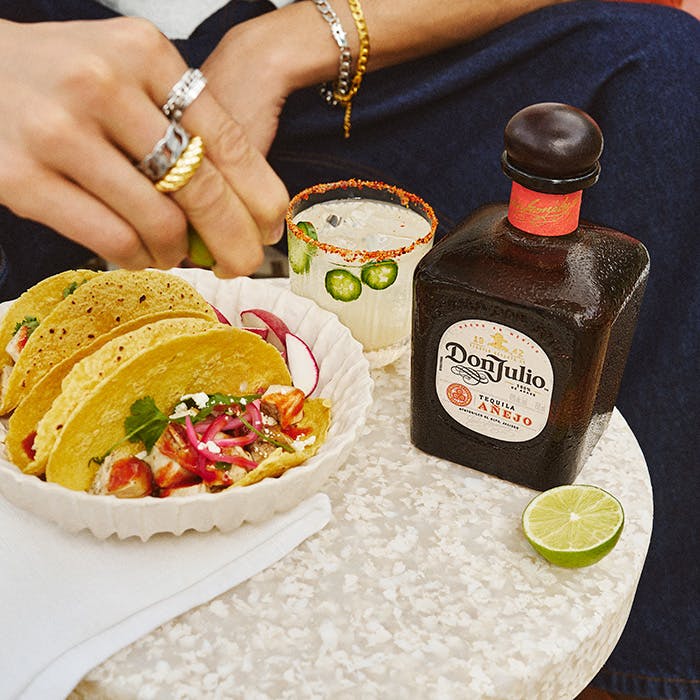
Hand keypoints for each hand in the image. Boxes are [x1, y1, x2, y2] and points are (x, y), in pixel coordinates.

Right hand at [0, 18, 287, 276]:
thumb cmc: (59, 75)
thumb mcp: (126, 70)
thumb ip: (179, 121)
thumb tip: (241, 204)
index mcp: (144, 53)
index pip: (225, 139)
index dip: (259, 195)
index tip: (272, 226)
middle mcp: (104, 85)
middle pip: (200, 188)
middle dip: (234, 239)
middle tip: (244, 263)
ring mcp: (60, 131)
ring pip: (157, 222)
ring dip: (178, 253)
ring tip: (174, 255)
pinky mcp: (24, 178)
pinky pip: (110, 239)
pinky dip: (137, 259)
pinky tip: (141, 256)